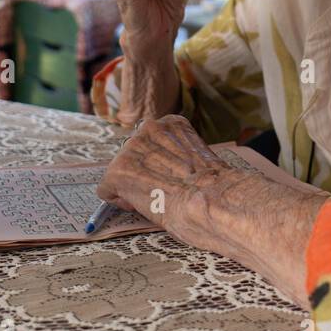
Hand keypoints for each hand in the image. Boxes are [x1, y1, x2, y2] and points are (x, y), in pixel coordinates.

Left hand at [97, 116, 329, 307]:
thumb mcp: (206, 163)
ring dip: (130, 188)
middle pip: (133, 155)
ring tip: (152, 202)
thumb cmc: (223, 190)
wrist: (217, 202)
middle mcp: (149, 128)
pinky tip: (134, 206)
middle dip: (141, 175)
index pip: (151, 140)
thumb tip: (186, 175)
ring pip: (121, 171)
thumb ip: (188, 159)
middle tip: (158, 194)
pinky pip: (107, 188)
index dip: (155, 164)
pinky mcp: (120, 172)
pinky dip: (116, 200)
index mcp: (173, 124)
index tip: (164, 179)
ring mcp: (132, 149)